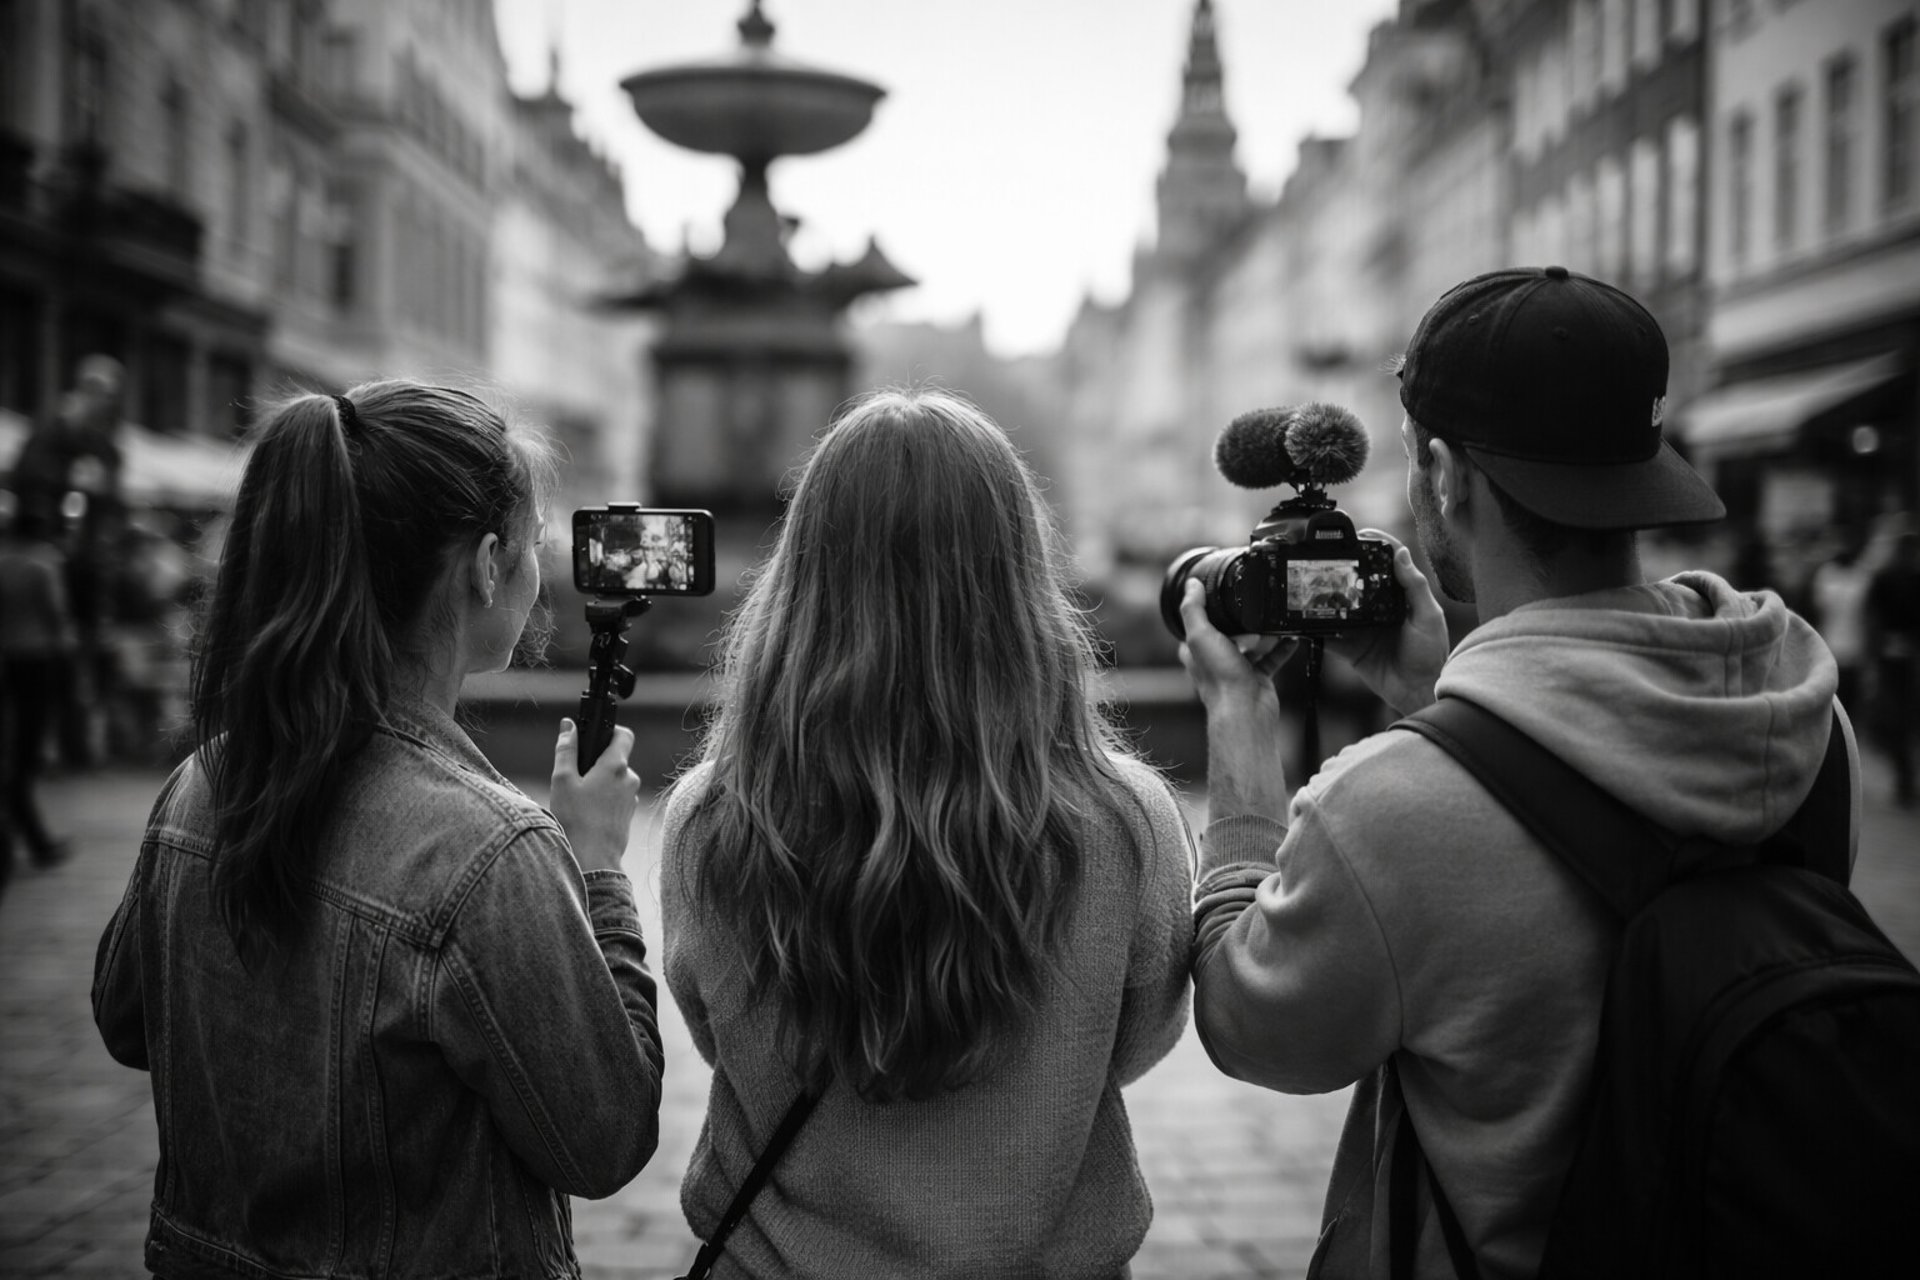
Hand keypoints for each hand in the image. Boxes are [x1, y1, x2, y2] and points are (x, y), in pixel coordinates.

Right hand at [549, 718, 641, 873]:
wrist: (592, 859)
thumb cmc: (576, 820)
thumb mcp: (562, 780)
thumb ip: (566, 749)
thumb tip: (568, 726)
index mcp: (616, 766)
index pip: (624, 734)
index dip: (609, 731)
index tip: (593, 738)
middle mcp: (629, 779)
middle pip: (616, 759)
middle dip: (596, 763)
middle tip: (575, 777)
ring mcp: (631, 798)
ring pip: (615, 780)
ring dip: (599, 783)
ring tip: (578, 799)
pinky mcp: (628, 813)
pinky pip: (617, 797)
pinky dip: (603, 799)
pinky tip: (587, 813)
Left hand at [1177, 579, 1291, 821]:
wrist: (1245, 709)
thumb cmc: (1220, 677)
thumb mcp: (1201, 635)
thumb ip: (1193, 609)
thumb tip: (1191, 586)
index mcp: (1197, 651)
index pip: (1198, 625)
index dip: (1207, 611)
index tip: (1220, 595)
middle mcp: (1216, 660)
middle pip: (1228, 633)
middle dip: (1242, 621)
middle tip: (1254, 606)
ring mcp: (1238, 669)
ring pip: (1253, 645)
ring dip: (1265, 633)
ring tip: (1276, 618)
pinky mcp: (1258, 677)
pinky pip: (1272, 658)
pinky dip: (1282, 648)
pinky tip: (1291, 637)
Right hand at [1325, 529, 1449, 715]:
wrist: (1418, 692)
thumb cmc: (1431, 655)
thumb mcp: (1428, 617)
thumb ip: (1414, 586)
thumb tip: (1401, 553)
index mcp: (1401, 597)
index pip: (1387, 564)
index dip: (1375, 547)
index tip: (1361, 535)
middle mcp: (1380, 609)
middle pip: (1357, 582)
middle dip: (1341, 570)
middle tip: (1326, 560)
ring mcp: (1364, 628)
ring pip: (1339, 607)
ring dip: (1325, 599)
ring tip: (1310, 588)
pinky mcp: (1351, 648)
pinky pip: (1330, 636)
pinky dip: (1317, 629)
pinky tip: (1307, 621)